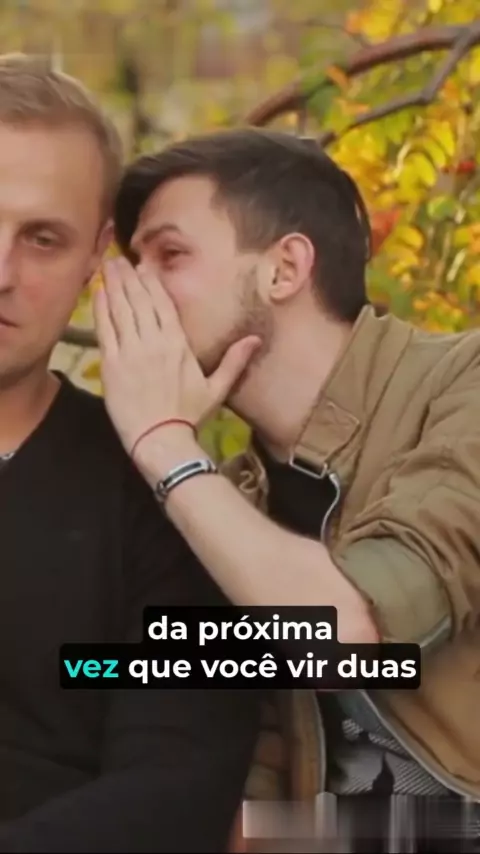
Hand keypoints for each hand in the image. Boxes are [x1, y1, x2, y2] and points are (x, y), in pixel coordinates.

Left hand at [93, 257, 260, 458]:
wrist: (161, 439)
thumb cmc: (188, 416)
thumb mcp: (217, 389)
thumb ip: (234, 361)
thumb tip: (256, 339)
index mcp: (179, 344)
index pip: (163, 304)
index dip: (152, 282)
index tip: (144, 265)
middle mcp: (154, 342)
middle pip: (140, 301)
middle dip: (129, 277)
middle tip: (120, 259)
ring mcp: (131, 352)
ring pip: (121, 310)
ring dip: (114, 286)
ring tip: (108, 267)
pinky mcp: (111, 365)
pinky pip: (105, 329)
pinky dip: (101, 309)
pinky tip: (98, 293)